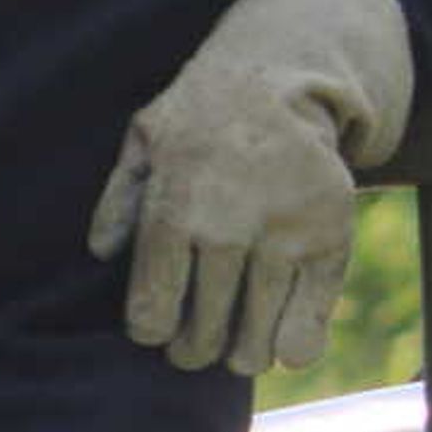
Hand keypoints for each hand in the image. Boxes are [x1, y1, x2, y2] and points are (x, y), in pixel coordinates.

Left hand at [89, 0, 416, 374]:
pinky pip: (310, 320)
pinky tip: (286, 345)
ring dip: (243, 354)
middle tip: (195, 348)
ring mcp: (283, 235)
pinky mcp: (329, 238)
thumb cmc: (204, 114)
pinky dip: (296, 344)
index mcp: (173, 210)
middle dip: (194, 350)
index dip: (153, 331)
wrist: (284, 77)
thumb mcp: (146, 138)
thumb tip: (101, 254)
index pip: (154, 311)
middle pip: (204, 333)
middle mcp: (227, 227)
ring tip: (239, 350)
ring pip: (257, 337)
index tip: (159, 327)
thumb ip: (119, 197)